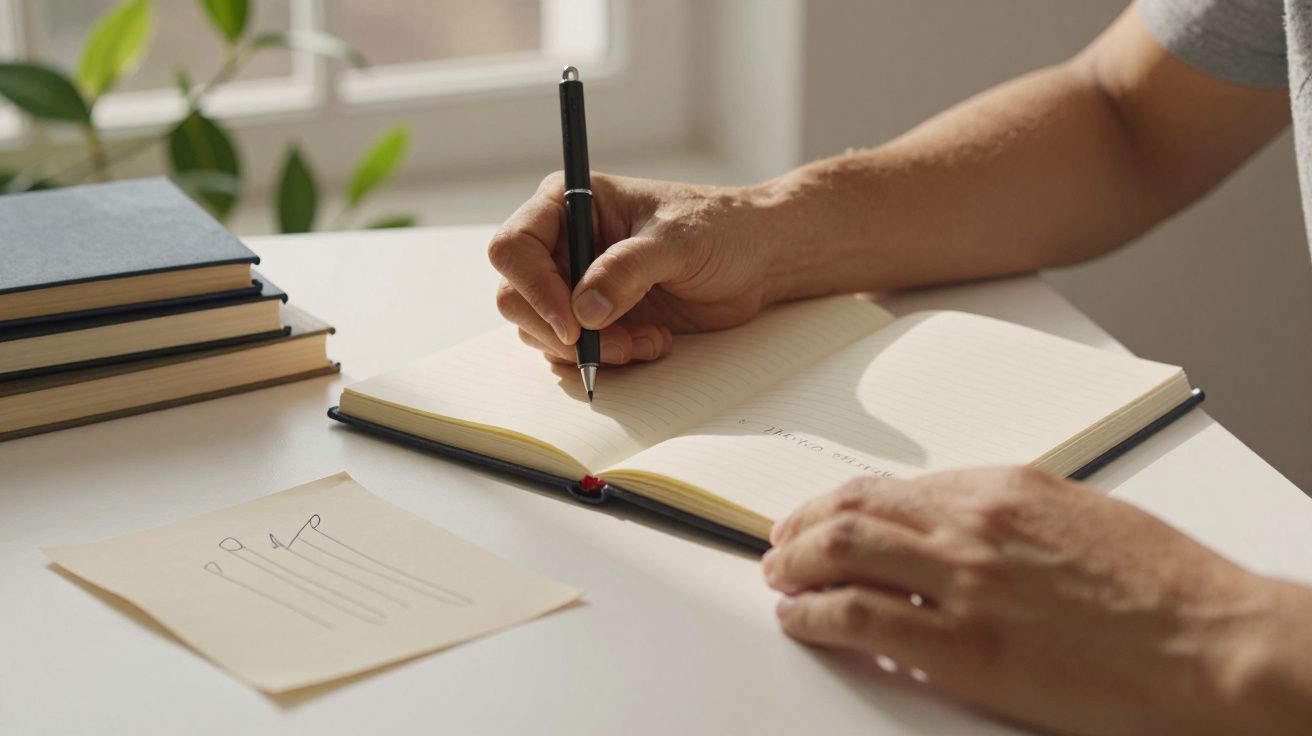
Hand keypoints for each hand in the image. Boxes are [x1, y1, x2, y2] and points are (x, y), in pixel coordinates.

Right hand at [488, 171, 785, 364]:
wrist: (757, 258)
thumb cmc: (721, 228)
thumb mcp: (678, 241)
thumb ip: (628, 270)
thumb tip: (585, 310)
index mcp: (570, 202)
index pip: (515, 247)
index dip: (533, 289)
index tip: (573, 325)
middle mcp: (563, 242)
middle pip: (516, 296)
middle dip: (560, 330)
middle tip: (611, 344)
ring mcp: (576, 284)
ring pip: (541, 331)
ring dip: (591, 349)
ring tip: (645, 339)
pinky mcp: (597, 319)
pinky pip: (575, 352)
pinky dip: (609, 358)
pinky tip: (652, 342)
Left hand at [764, 467, 1311, 735]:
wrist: (1213, 642)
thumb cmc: (1165, 586)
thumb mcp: (1081, 516)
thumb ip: (1010, 515)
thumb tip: (956, 524)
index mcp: (1003, 489)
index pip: (892, 487)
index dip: (841, 501)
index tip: (820, 514)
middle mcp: (973, 525)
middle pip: (854, 511)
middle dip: (803, 527)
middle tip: (780, 544)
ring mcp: (964, 584)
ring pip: (843, 555)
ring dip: (796, 566)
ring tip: (779, 578)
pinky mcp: (964, 646)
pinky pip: (859, 619)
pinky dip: (814, 616)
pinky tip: (800, 620)